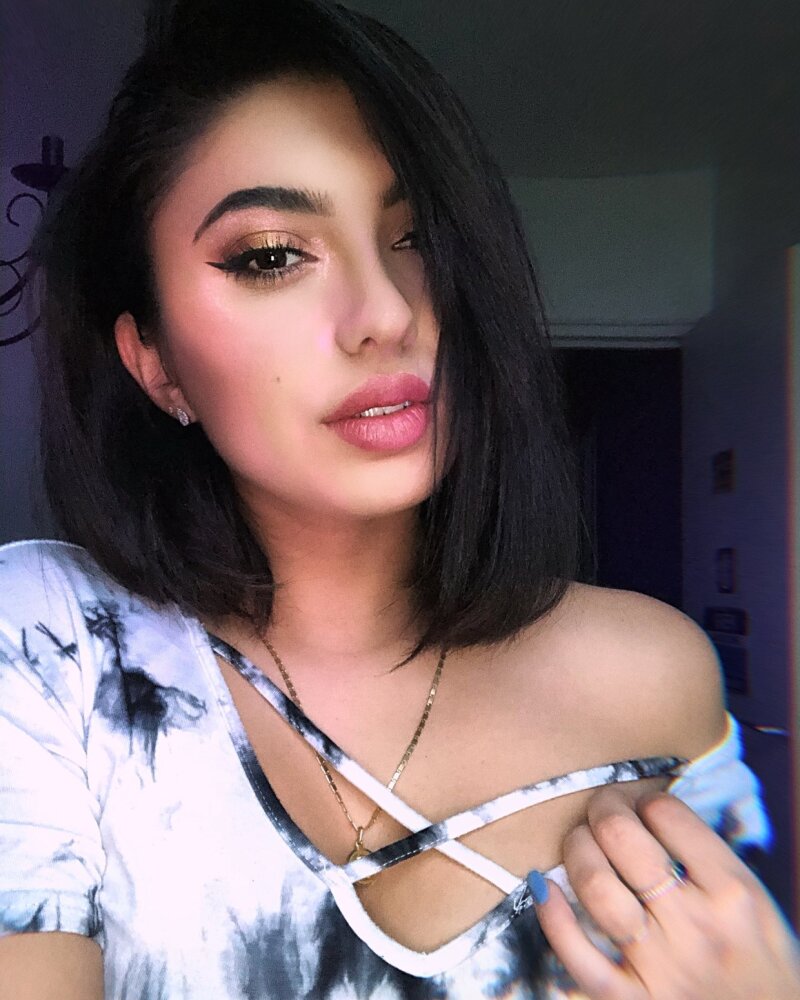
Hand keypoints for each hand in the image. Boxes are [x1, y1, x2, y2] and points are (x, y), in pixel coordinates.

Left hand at [531, 789, 799, 998]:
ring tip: (581, 841)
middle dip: (604, 808)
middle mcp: (696, 927)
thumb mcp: (754, 899)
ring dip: (577, 850)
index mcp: (733, 893)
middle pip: (623, 840)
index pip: (667, 814)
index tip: (644, 805)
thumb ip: (707, 855)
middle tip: (604, 808)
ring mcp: (661, 968)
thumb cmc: (761, 959)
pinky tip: (545, 887)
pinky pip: (578, 956)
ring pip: (596, 887)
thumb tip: (646, 807)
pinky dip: (553, 917)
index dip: (647, 799)